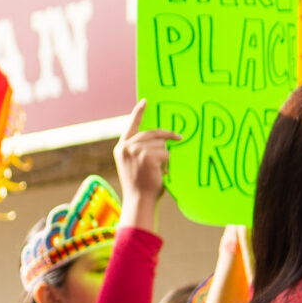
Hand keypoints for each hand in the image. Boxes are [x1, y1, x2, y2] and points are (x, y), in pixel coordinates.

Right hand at [113, 101, 179, 231]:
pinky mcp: (146, 156)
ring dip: (165, 157)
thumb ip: (141, 150)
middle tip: (180, 137)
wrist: (139, 201)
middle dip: (168, 136)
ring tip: (160, 171)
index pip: (131, 125)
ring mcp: (135, 150)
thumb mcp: (135, 164)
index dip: (138, 112)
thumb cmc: (141, 185)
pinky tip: (161, 172)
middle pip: (152, 133)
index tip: (145, 101)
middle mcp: (126, 146)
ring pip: (161, 145)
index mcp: (121, 147)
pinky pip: (165, 154)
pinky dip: (167, 163)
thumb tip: (161, 140)